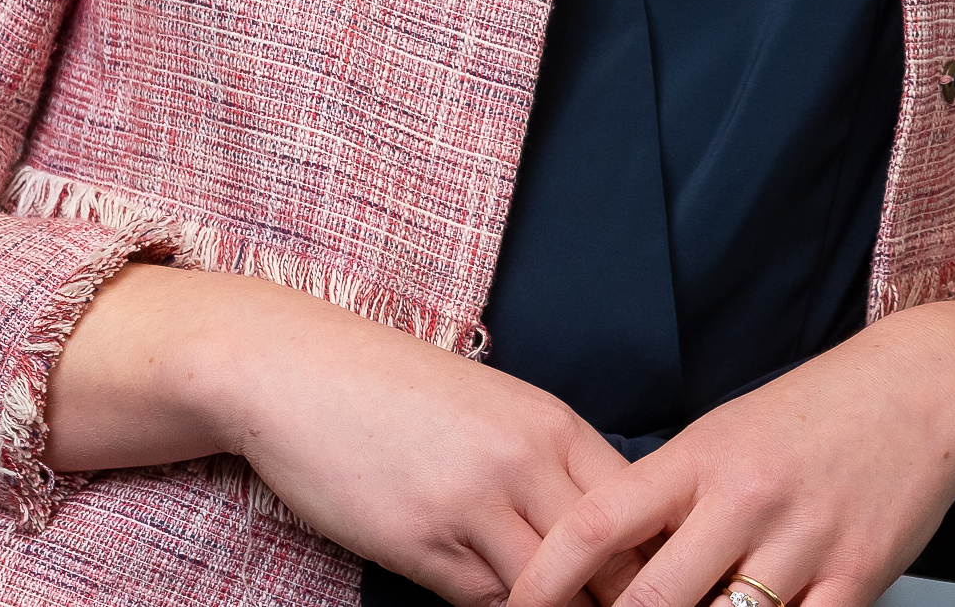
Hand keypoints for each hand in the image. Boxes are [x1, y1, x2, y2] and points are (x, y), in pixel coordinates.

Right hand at [52, 262, 642, 606]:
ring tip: (555, 604)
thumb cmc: (398, 390)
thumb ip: (548, 463)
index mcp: (553, 424)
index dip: (651, 552)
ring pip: (544, 589)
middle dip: (612, 591)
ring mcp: (471, 503)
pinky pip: (480, 600)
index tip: (655, 578)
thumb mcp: (494, 409)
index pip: (636, 505)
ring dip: (550, 603)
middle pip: (604, 556)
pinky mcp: (418, 541)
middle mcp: (524, 461)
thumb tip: (598, 528)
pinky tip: (492, 599)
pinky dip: (492, 605)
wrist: (299, 370)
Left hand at [503, 299, 954, 606]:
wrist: (927, 386)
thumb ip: (671, 497)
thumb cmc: (821, 410)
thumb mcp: (729, 432)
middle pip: (650, 600)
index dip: (542, 581)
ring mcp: (802, 541)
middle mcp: (745, 499)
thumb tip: (606, 563)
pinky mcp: (856, 576)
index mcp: (702, 456)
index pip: (597, 527)